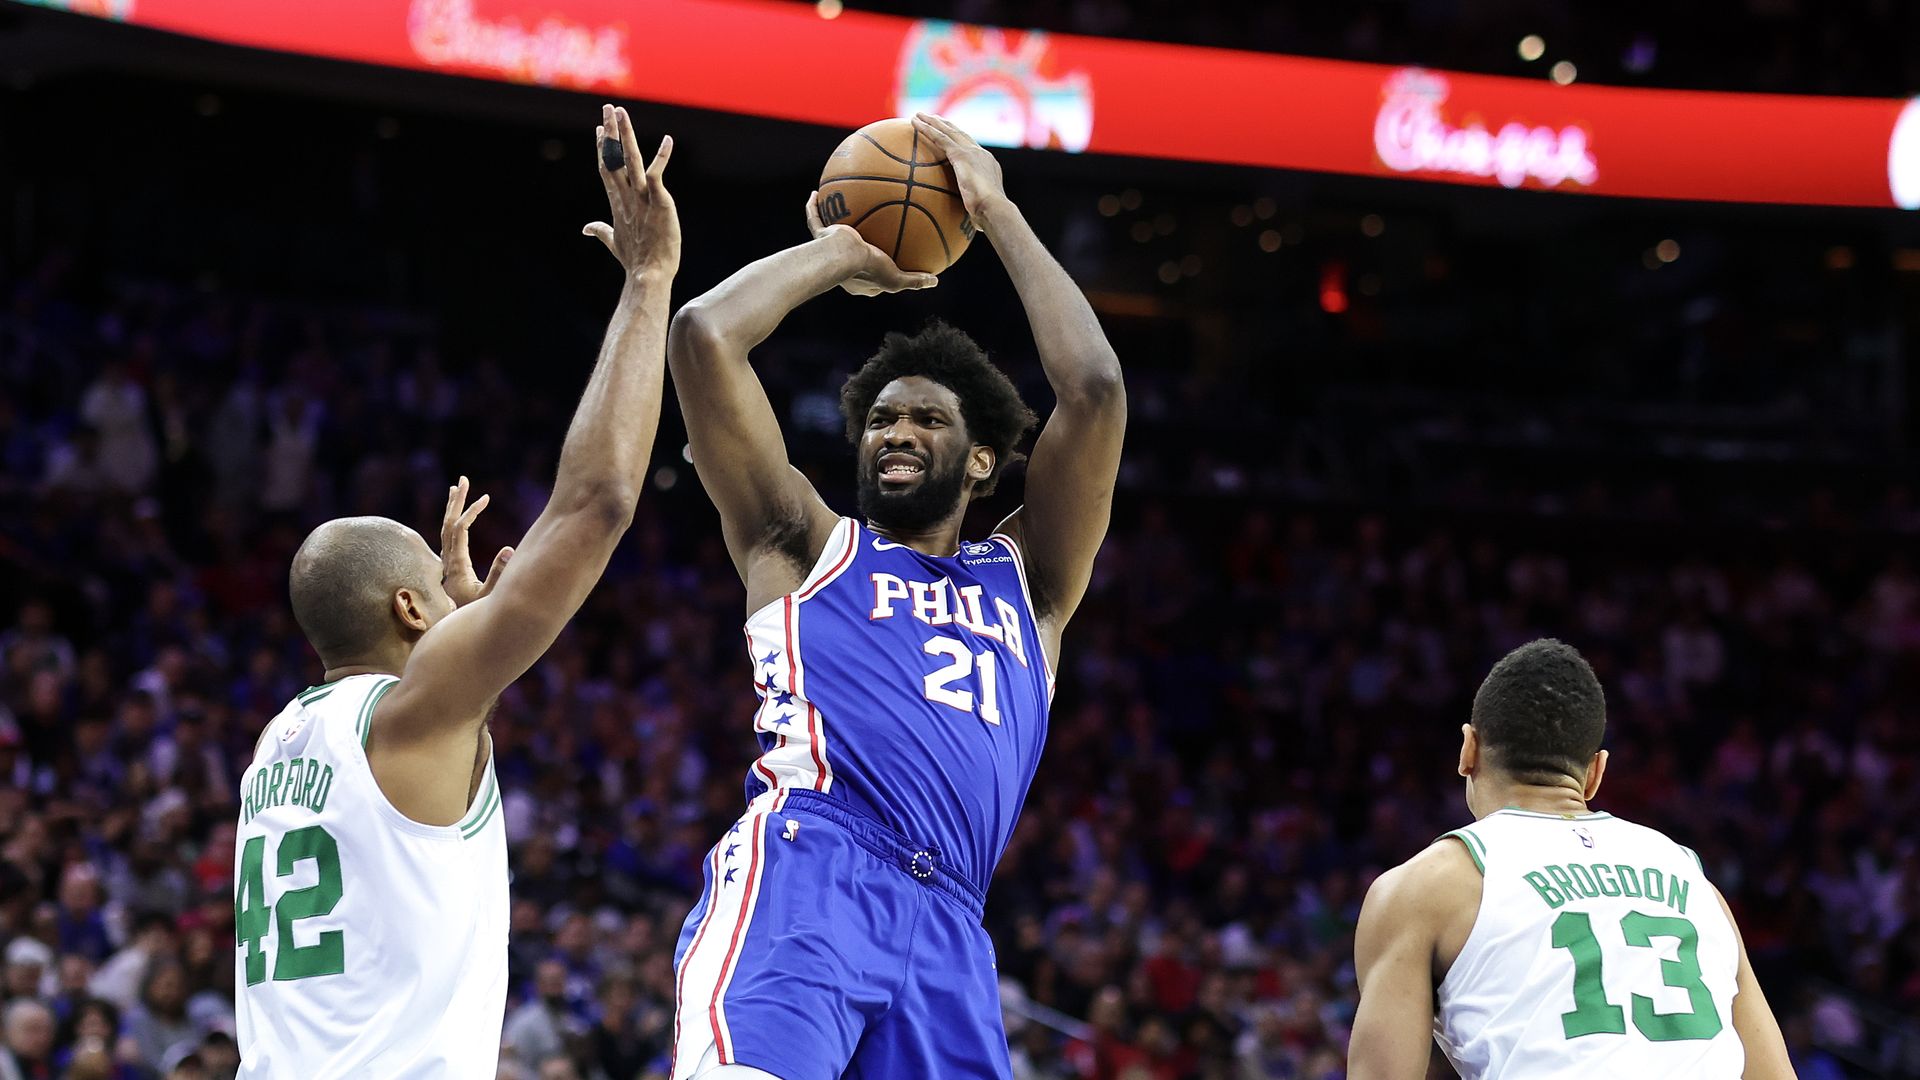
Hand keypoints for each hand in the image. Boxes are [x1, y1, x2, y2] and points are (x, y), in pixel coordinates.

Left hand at [440, 476, 512, 606]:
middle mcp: (448, 562)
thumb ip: (499, 574)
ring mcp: (447, 564)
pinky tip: (458, 517)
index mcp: (456, 565)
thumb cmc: (475, 615)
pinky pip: (449, 538)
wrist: (456, 631)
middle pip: (448, 524)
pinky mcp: (451, 567)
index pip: (459, 530)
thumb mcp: (490, 596)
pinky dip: (454, 522)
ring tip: (457, 489)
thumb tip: (509, 548)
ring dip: (452, 508)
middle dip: (456, 501)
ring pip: (445, 530)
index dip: (471, 512)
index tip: (486, 498)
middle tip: (463, 480)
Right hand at [584, 104, 679, 276]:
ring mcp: (641, 197)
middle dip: (611, 132)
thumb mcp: (613, 242)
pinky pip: (657, 174)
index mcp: (618, 202)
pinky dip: (662, 157)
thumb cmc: (635, 261)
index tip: (599, 129)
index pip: (607, 169)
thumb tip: (586, 228)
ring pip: (630, 159)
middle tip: (608, 108)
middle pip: (614, 158)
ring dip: (625, 135)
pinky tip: (668, 140)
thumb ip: (600, 231)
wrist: (648, 275)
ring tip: (621, 112)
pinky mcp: (658, 201)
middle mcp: (627, 196)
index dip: (603, 148)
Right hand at [804, 192, 938, 296]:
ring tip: (839, 204)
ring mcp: (829, 249)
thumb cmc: (869, 269)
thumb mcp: (897, 278)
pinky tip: (816, 192)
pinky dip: (814, 206)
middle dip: (856, 241)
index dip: (879, 266)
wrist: (843, 257)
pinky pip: (815, 218)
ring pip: (829, 231)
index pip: (870, 273)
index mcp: (858, 279)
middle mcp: (842, 265)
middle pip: (850, 251)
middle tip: (868, 228)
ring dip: (832, 219)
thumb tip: (934, 280)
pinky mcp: (821, 236)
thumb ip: (914, 280)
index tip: (890, 255)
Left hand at [912, 113, 1009, 229]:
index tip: (950, 137)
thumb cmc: (989, 217)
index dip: (959, 140)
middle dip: (946, 126)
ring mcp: (971, 152)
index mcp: (987, 164)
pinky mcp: (961, 155)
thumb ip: (972, 209)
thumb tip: (969, 222)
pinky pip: (939, 138)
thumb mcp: (980, 211)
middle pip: (960, 134)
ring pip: (948, 131)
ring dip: (932, 122)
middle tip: (934, 119)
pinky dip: (926, 129)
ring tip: (919, 115)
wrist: (994, 209)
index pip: (971, 148)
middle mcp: (980, 153)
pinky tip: (913, 123)